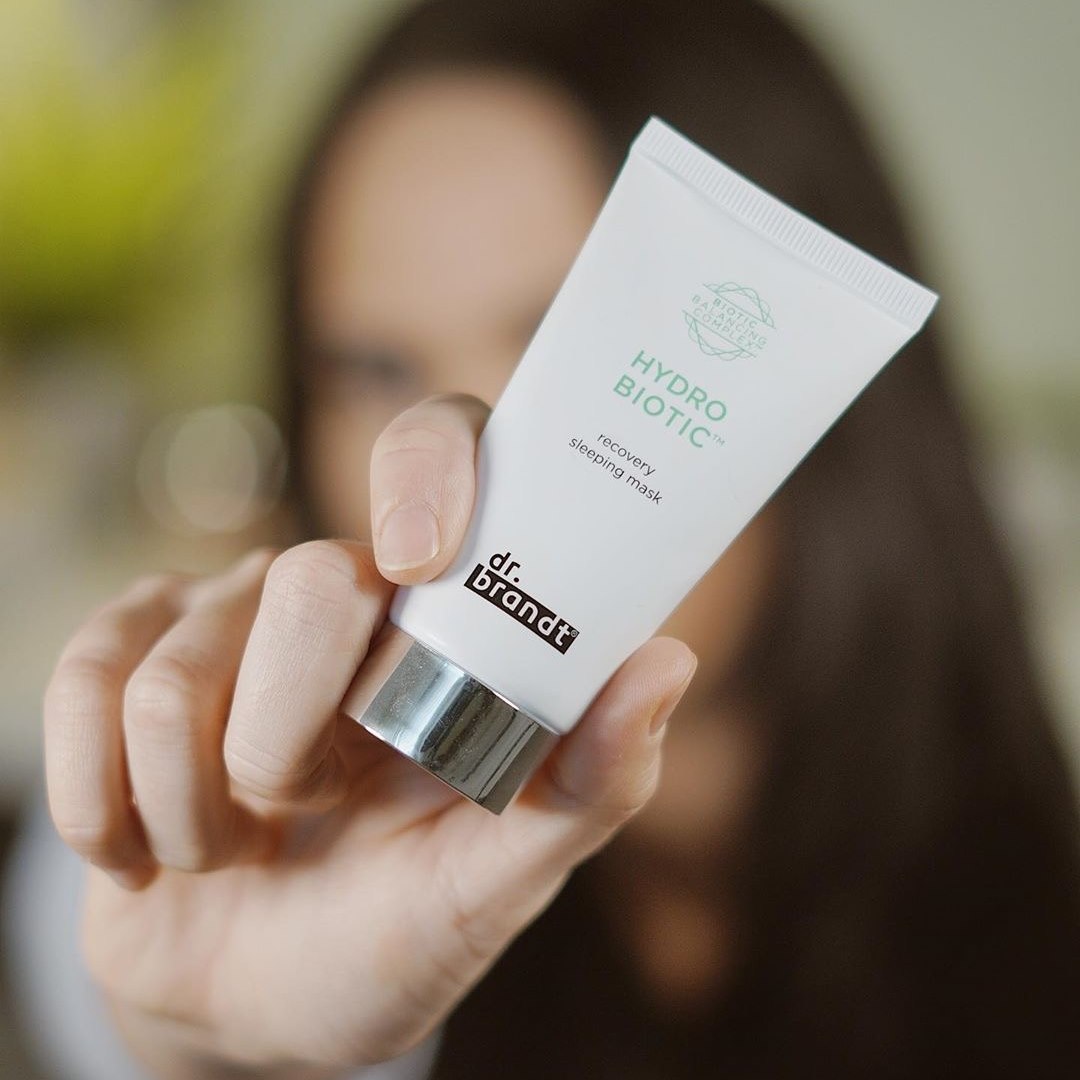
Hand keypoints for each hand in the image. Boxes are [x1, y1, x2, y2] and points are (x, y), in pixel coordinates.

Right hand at [42, 393, 696, 1076]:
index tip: (422, 557)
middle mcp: (330, 595)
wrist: (249, 1006)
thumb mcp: (501, 877)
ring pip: (172, 676)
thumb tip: (670, 661)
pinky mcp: (116, 655)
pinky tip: (149, 847)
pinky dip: (109, 811)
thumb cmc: (393, 930)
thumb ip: (591, 780)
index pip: (439, 449)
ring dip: (201, 811)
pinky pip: (82, 692)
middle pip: (304, 579)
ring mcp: (215, 619)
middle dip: (292, 744)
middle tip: (307, 807)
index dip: (428, 472)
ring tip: (236, 844)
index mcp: (435, 617)